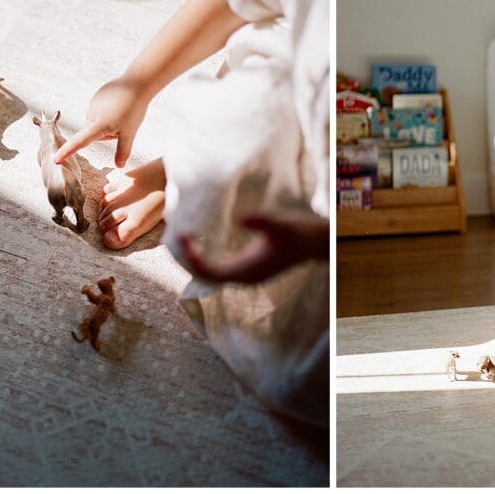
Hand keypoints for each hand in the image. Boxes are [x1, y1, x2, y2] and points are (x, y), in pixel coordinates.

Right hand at [54, 76, 149, 166]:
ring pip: (98, 122)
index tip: (56, 160)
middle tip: (123, 124)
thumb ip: (123, 151)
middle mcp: (90, 114)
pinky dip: (109, 112)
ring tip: (123, 112)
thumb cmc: (134, 109)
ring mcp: (93, 104)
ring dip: (108, 123)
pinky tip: (120, 105)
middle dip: (107, 134)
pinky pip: (101, 111)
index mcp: (97, 125)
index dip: (67, 152)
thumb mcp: (130, 133)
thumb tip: (119, 166)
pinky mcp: (97, 97)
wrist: (136, 84)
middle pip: (95, 133)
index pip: (79, 142)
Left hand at [179, 213, 328, 283]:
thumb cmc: (301, 232)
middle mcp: (245, 277)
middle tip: (176, 237)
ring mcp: (248, 274)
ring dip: (195, 260)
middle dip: (187, 260)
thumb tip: (242, 217)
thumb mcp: (282, 223)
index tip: (183, 236)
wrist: (318, 243)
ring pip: (212, 275)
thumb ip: (263, 221)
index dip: (192, 257)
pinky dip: (206, 259)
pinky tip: (200, 244)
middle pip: (205, 276)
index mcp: (249, 271)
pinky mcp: (251, 268)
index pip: (209, 271)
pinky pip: (220, 269)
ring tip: (183, 240)